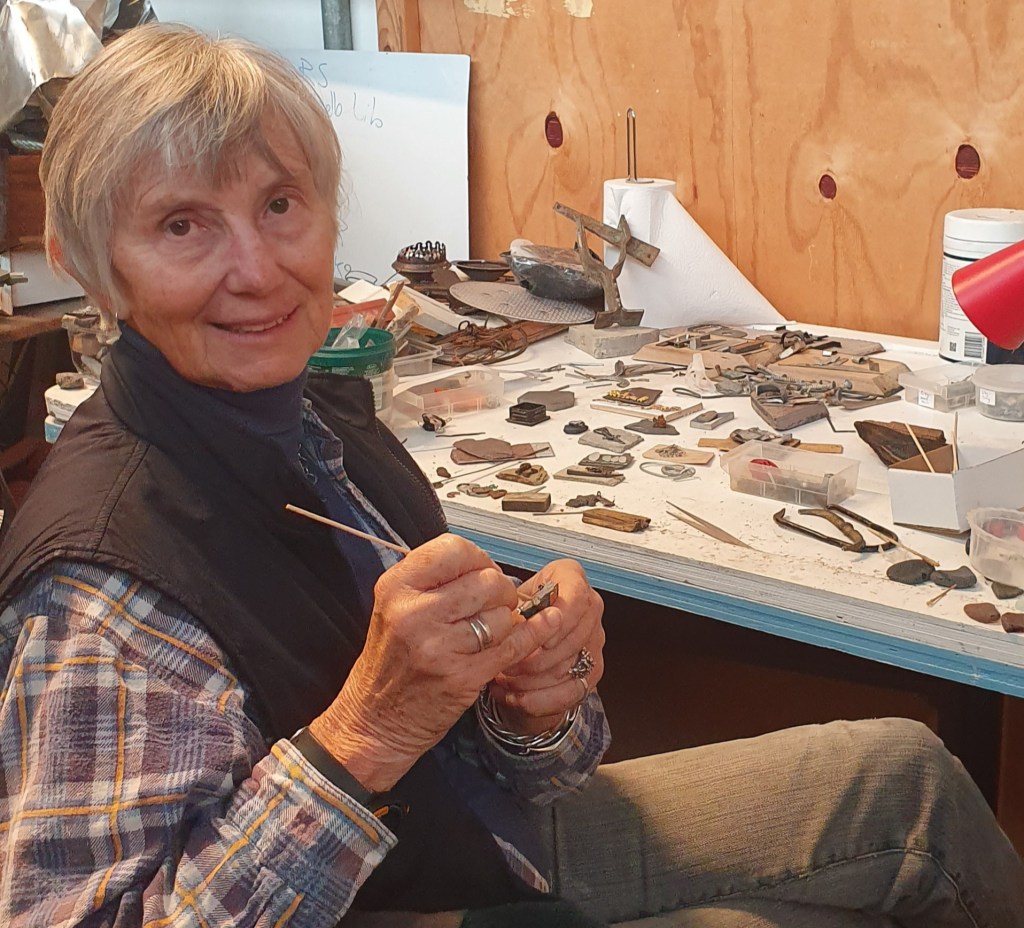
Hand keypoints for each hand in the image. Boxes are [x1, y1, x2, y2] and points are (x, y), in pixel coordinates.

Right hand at [309, 534, 559, 790]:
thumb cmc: (391, 661)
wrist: (375, 721)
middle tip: (495, 604)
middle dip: (501, 591)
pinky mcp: (462, 677)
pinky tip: (535, 631)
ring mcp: (438, 647)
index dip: (478, 558)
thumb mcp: (394, 608)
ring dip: (507, 620)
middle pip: (487, 580)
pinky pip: (512, 646)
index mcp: (396, 587)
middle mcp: (414, 613)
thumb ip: (433, 581)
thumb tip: (486, 564)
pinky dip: (529, 636)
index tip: (481, 572)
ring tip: (492, 630)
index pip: (455, 549)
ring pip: (502, 614)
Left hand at [488, 560, 604, 735]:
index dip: (558, 619)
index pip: (576, 597)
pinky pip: (571, 692)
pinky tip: (514, 698)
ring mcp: (595, 640)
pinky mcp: (593, 671)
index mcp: (572, 579)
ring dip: (532, 679)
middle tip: (505, 662)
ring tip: (503, 680)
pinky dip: (539, 700)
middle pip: (574, 637)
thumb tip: (509, 629)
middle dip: (536, 656)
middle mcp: (590, 607)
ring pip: (570, 666)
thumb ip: (511, 611)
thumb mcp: (508, 604)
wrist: (523, 636)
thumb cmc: (515, 614)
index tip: (537, 635)